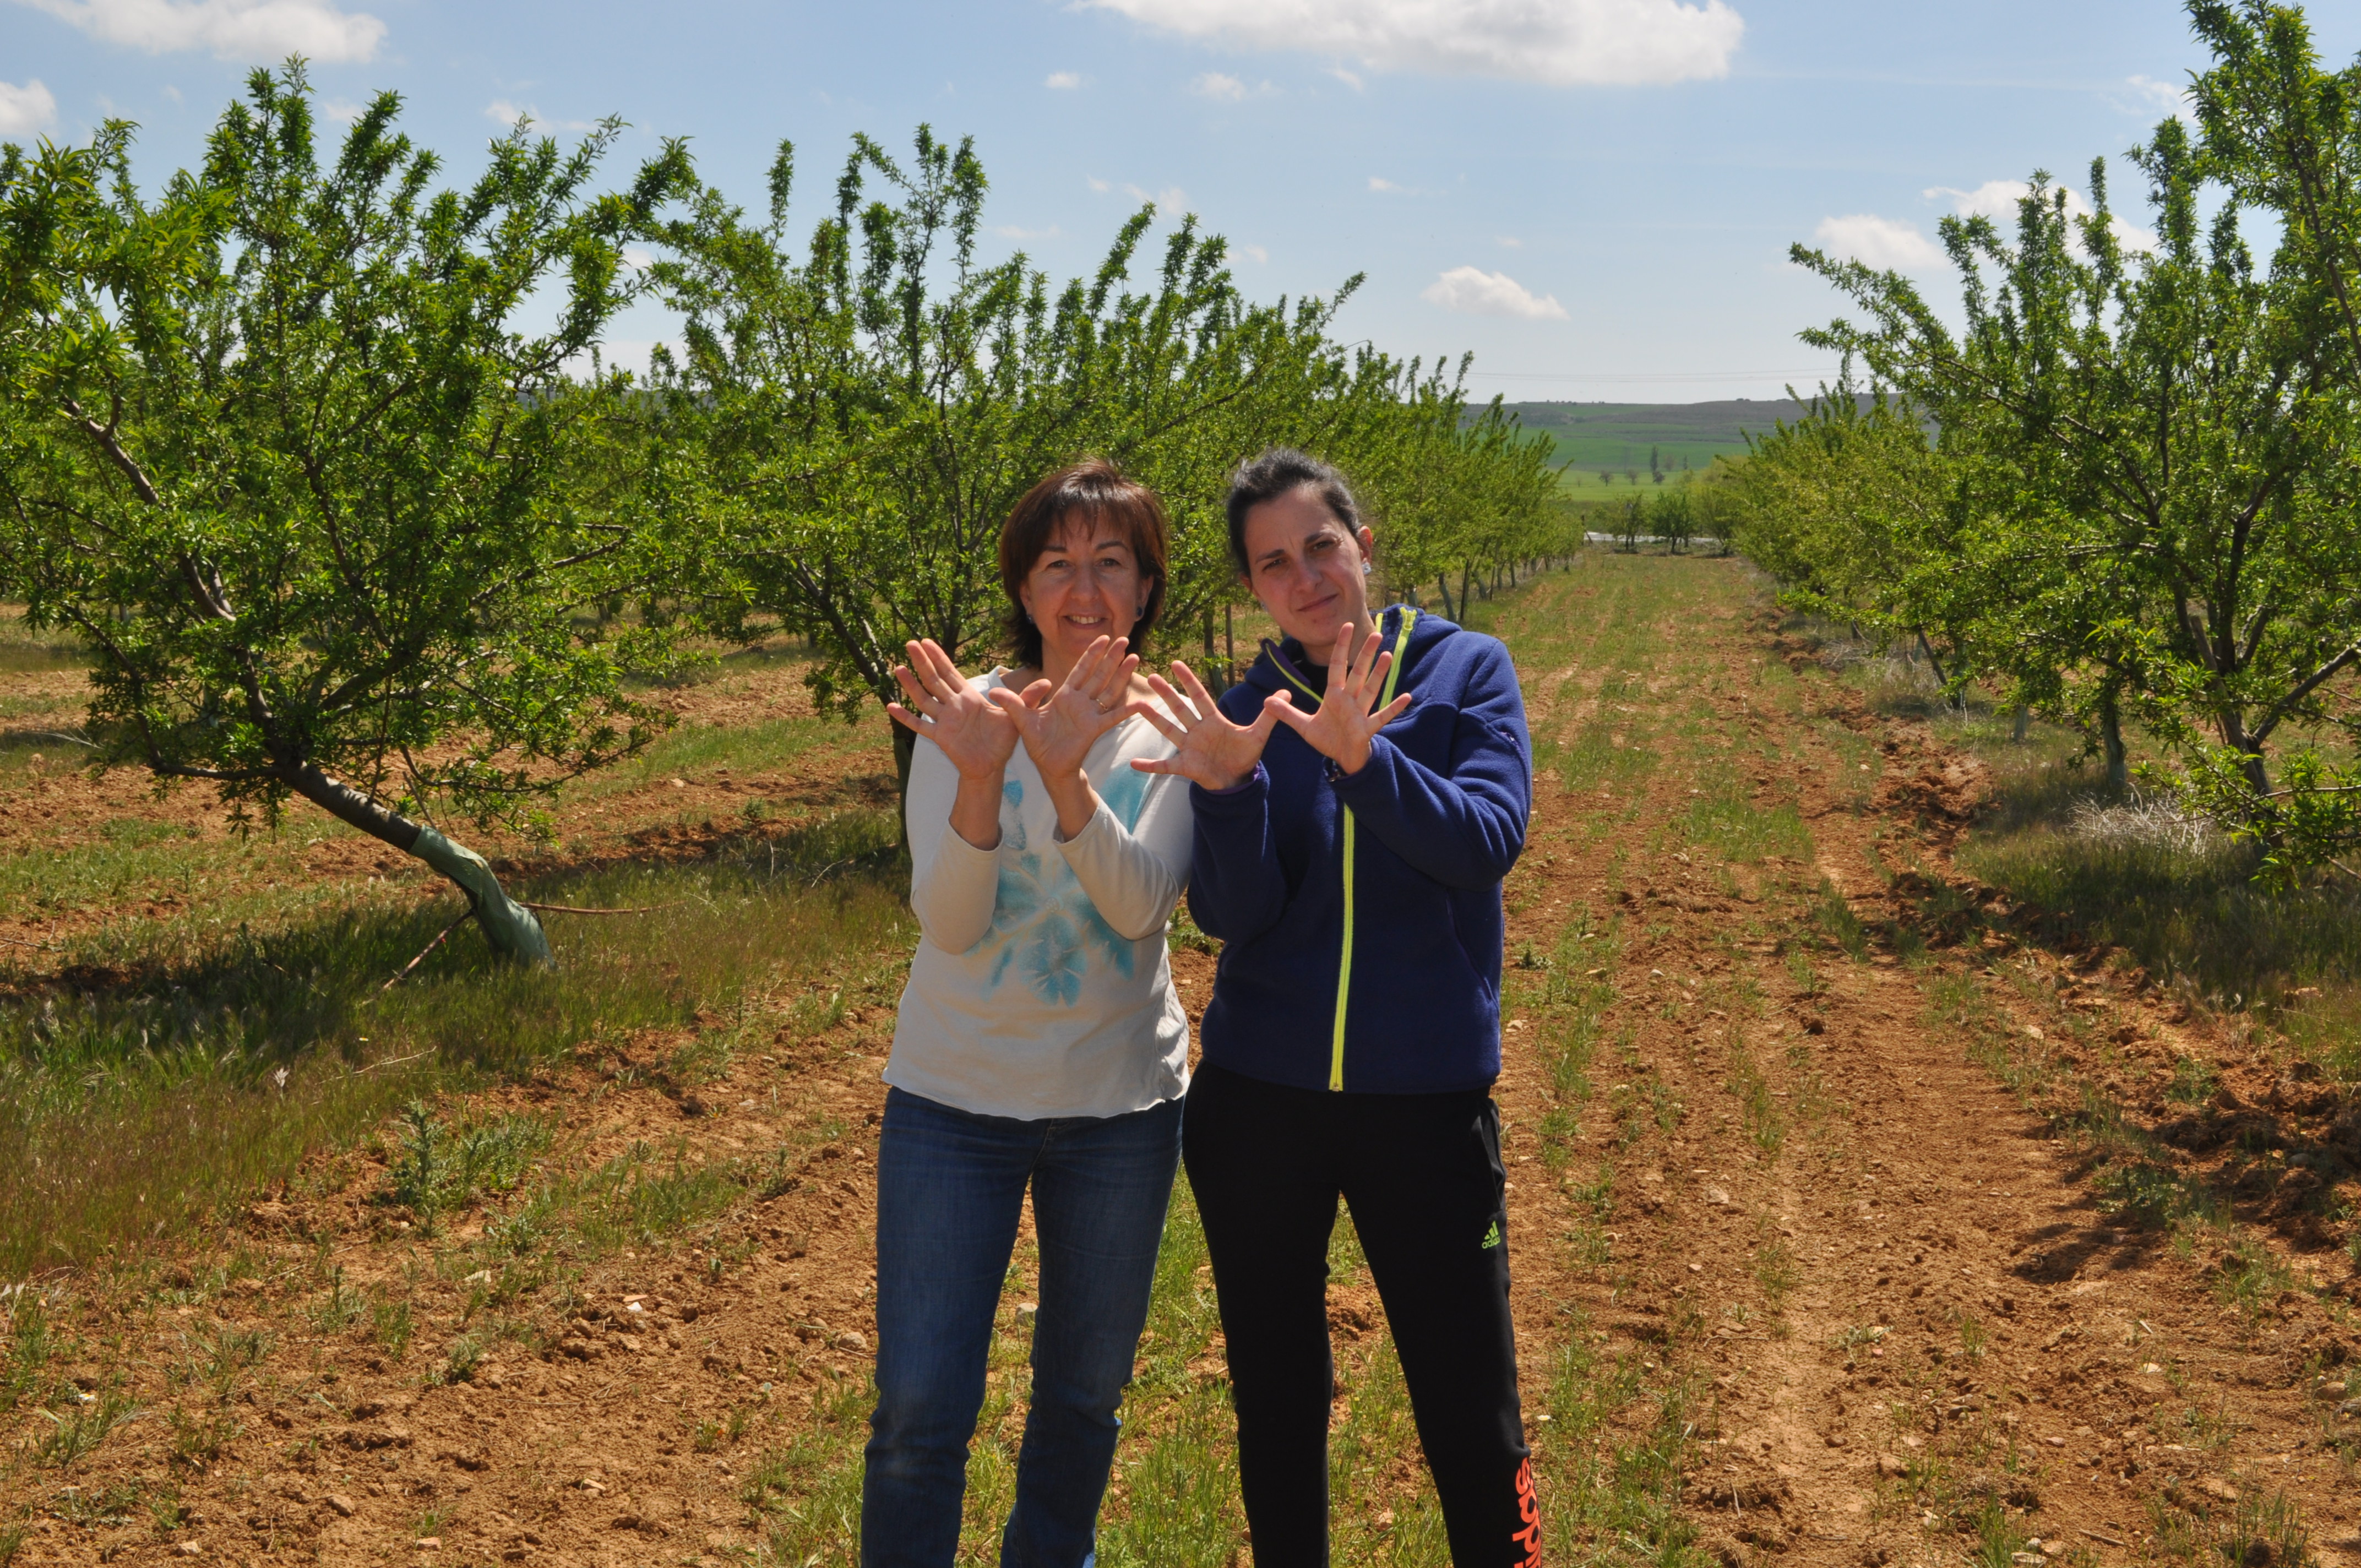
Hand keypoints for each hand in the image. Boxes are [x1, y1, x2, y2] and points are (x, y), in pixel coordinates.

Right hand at [886, 638, 1016, 781]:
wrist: (993, 766)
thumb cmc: (1002, 740)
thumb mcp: (1017, 715)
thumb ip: (1028, 698)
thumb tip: (1047, 682)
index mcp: (968, 697)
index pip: (951, 672)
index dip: (939, 657)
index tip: (927, 641)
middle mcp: (953, 706)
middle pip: (934, 680)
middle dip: (922, 662)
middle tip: (909, 644)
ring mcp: (945, 721)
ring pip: (924, 699)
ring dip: (911, 684)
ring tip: (898, 668)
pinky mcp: (941, 737)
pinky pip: (920, 726)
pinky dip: (906, 718)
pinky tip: (891, 706)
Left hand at [990, 635, 1142, 839]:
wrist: (1048, 766)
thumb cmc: (1038, 743)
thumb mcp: (1022, 720)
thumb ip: (1012, 703)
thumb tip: (992, 691)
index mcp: (1065, 696)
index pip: (1080, 670)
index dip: (1091, 654)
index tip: (1102, 638)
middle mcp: (1080, 702)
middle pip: (1099, 674)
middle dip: (1111, 657)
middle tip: (1124, 639)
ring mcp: (1089, 714)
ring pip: (1108, 689)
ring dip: (1121, 674)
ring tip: (1134, 657)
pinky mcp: (1094, 729)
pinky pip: (1113, 717)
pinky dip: (1127, 710)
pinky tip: (1141, 703)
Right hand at [1132, 659, 1286, 791]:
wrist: (1238, 780)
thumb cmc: (1245, 755)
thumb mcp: (1259, 734)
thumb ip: (1270, 713)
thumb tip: (1287, 691)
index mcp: (1213, 721)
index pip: (1199, 696)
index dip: (1189, 680)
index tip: (1176, 664)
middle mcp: (1197, 731)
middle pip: (1180, 708)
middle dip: (1166, 693)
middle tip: (1151, 676)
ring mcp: (1189, 747)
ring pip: (1169, 730)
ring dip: (1154, 719)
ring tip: (1138, 705)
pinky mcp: (1185, 766)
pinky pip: (1164, 766)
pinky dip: (1149, 765)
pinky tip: (1133, 764)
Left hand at [1267, 623, 1410, 775]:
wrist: (1341, 758)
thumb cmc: (1327, 738)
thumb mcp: (1303, 726)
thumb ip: (1286, 712)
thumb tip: (1266, 701)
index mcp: (1334, 695)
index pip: (1337, 666)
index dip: (1340, 647)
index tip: (1346, 626)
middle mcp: (1349, 700)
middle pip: (1357, 673)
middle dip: (1365, 655)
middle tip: (1376, 634)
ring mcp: (1360, 713)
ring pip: (1370, 690)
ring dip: (1379, 674)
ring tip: (1388, 655)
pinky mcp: (1367, 728)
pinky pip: (1382, 716)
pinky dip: (1394, 708)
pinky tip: (1407, 696)